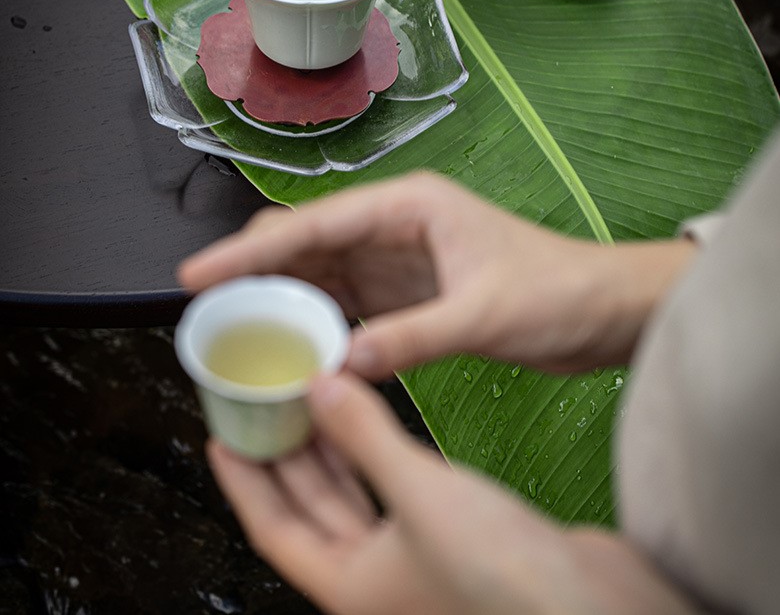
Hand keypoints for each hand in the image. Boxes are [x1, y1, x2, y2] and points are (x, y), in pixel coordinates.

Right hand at [179, 172, 695, 375]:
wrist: (606, 310)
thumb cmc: (558, 292)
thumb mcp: (483, 314)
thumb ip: (410, 338)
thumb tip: (336, 368)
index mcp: (410, 206)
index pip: (314, 223)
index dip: (251, 248)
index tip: (198, 272)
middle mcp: (396, 226)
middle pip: (306, 243)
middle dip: (254, 270)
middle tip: (204, 309)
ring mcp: (399, 261)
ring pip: (320, 274)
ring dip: (280, 299)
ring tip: (230, 330)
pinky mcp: (408, 295)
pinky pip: (347, 306)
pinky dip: (315, 323)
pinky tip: (288, 346)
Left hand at [207, 372, 697, 614]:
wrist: (591, 602)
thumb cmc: (502, 576)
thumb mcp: (419, 493)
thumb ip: (364, 436)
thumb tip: (320, 388)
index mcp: (350, 586)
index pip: (272, 528)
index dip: (243, 482)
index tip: (223, 439)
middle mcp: (376, 580)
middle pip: (311, 511)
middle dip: (288, 458)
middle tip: (269, 408)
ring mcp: (414, 562)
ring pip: (354, 500)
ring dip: (334, 455)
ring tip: (314, 405)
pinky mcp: (450, 540)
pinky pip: (395, 492)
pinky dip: (379, 458)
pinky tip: (378, 425)